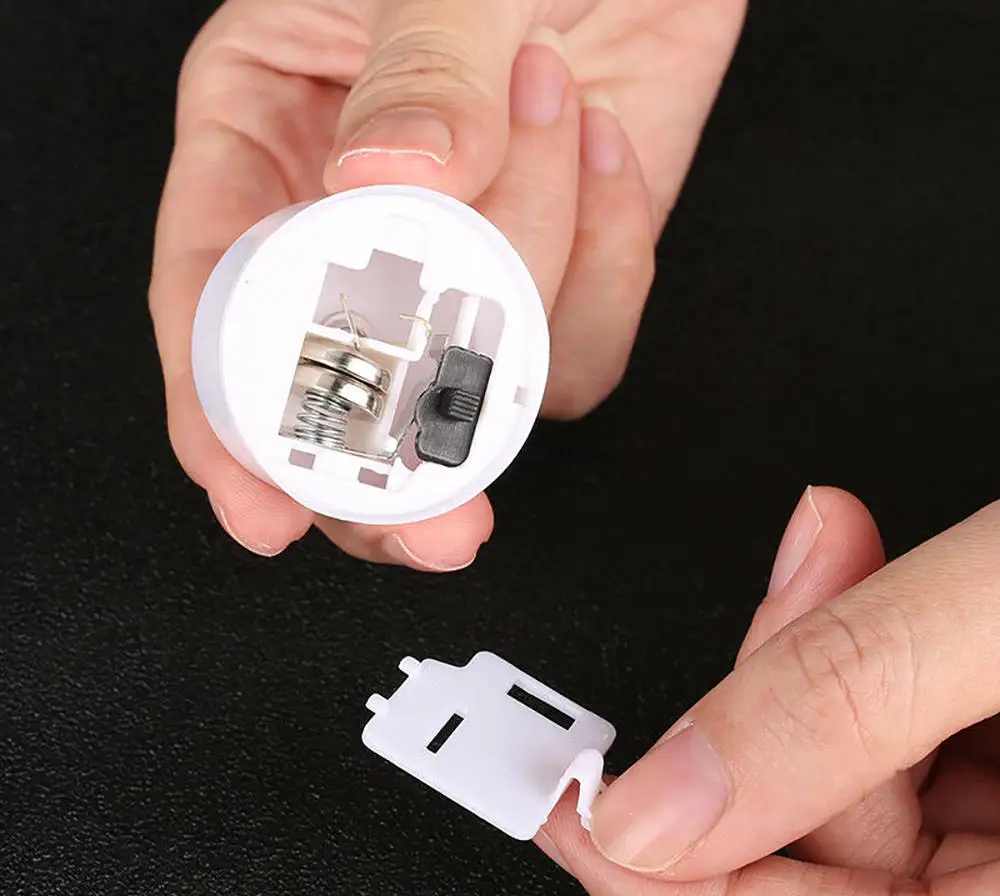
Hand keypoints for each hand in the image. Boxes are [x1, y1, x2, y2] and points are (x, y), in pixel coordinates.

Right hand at [149, 0, 744, 567]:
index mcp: (268, 134)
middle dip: (395, 464)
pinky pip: (580, 346)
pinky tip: (607, 147)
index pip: (216, 308)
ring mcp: (466, 260)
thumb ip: (418, 69)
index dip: (233, 422)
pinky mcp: (560, 271)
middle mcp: (359, 217)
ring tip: (556, 109)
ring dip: (538, 277)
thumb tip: (391, 182)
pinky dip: (613, 267)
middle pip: (344, 396)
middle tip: (435, 521)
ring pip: (479, 380)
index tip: (264, 501)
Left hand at [539, 487, 999, 895]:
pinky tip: (880, 580)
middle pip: (822, 832)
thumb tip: (663, 803)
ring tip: (841, 550)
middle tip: (784, 590)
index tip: (569, 810)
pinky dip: (875, 645)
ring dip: (828, 645)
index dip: (663, 880)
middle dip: (774, 691)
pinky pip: (899, 723)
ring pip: (853, 763)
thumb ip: (838, 706)